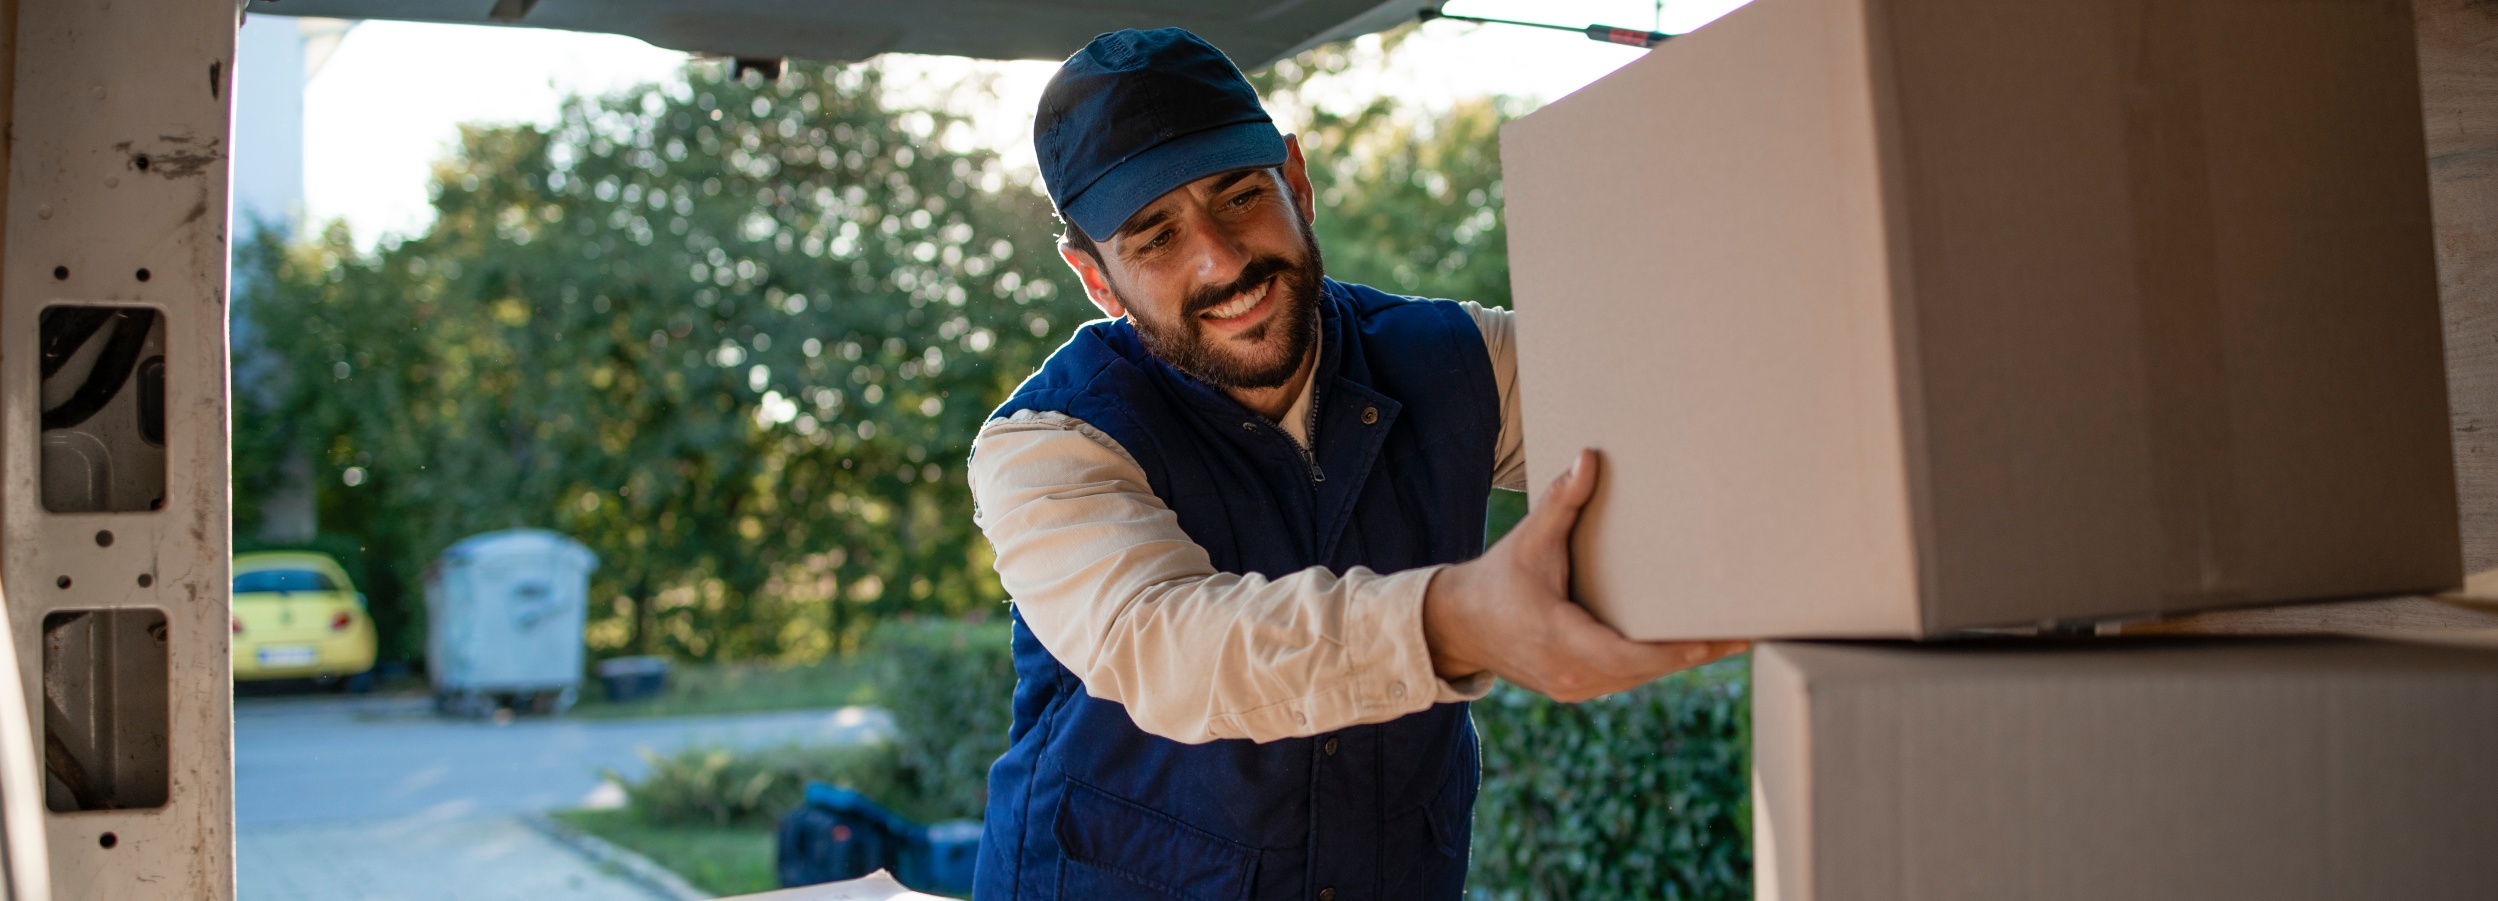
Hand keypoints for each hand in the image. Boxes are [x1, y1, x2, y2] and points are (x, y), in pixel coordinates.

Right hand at [1423, 448, 1748, 701]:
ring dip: (1678, 662)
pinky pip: (1623, 680)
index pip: (1629, 655)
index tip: (1715, 641)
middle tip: (1743, 635)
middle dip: (1693, 654)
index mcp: (1559, 638)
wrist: (1459, 625)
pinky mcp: (1574, 689)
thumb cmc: (1497, 579)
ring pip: (1637, 679)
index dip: (1674, 652)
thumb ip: (1562, 500)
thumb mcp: (1530, 539)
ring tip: (1727, 642)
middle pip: (1645, 671)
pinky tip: (1685, 649)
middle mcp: (1569, 673)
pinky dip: (1653, 665)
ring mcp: (1572, 688)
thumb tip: (1589, 456)